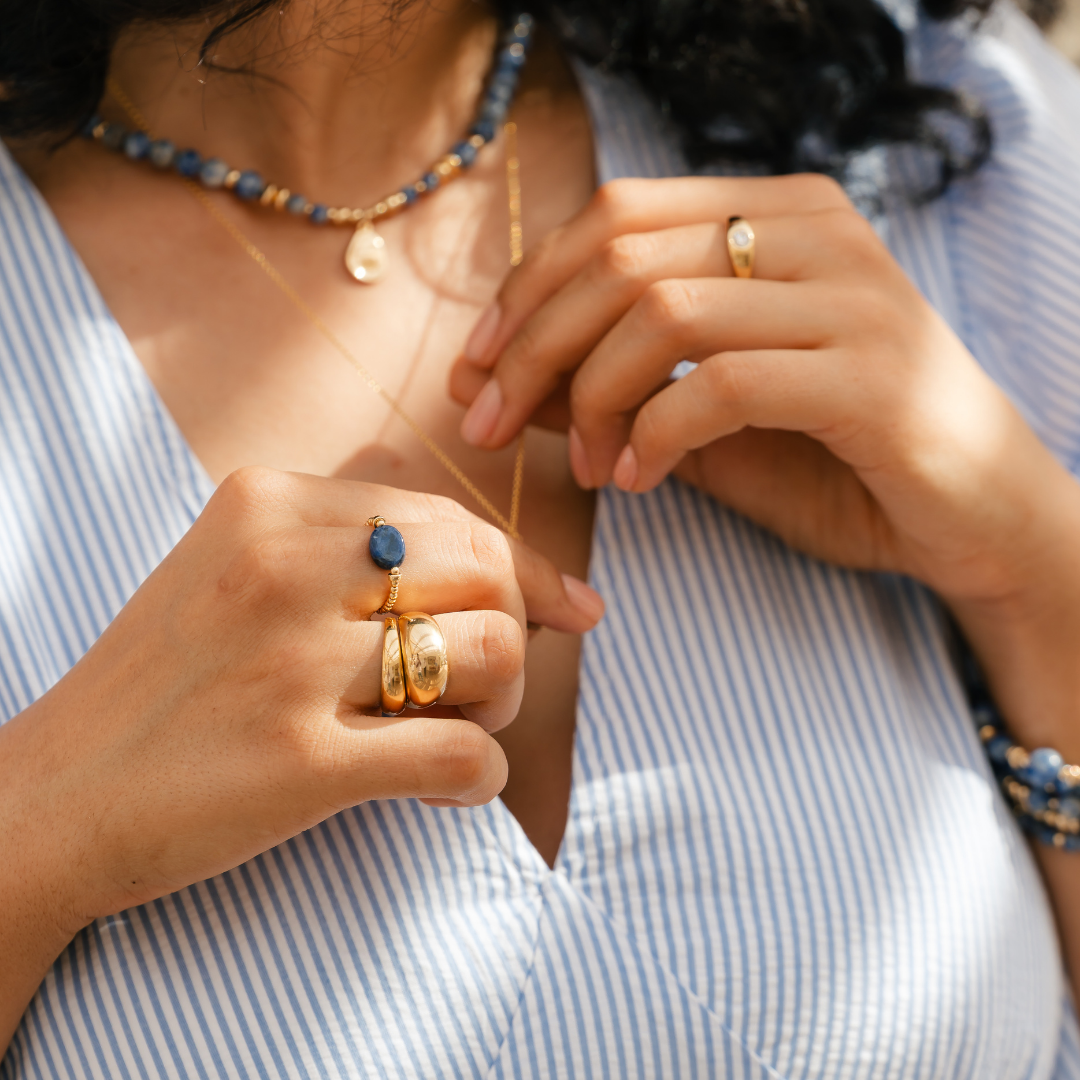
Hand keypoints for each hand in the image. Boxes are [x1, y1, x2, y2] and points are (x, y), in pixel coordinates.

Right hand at [0, 467, 601, 933]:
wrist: (56, 793)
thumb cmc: (168, 680)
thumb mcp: (230, 560)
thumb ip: (339, 528)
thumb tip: (452, 515)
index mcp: (274, 504)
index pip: (454, 519)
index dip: (525, 568)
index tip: (567, 609)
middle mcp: (287, 567)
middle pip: (488, 571)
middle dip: (517, 630)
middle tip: (484, 684)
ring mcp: (293, 663)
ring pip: (492, 651)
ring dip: (503, 702)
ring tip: (457, 729)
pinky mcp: (302, 762)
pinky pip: (461, 753)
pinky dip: (481, 775)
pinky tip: (449, 788)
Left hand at [451, 174, 1079, 610]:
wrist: (973, 519)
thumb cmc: (837, 463)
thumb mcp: (705, 418)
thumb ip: (617, 386)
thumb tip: (507, 382)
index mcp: (778, 217)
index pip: (617, 215)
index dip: (528, 289)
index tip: (475, 370)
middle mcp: (817, 233)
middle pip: (623, 255)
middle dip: (531, 346)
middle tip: (487, 426)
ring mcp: (851, 296)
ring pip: (663, 309)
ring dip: (592, 396)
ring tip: (586, 468)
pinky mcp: (869, 375)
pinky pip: (721, 382)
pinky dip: (656, 435)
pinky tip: (639, 483)